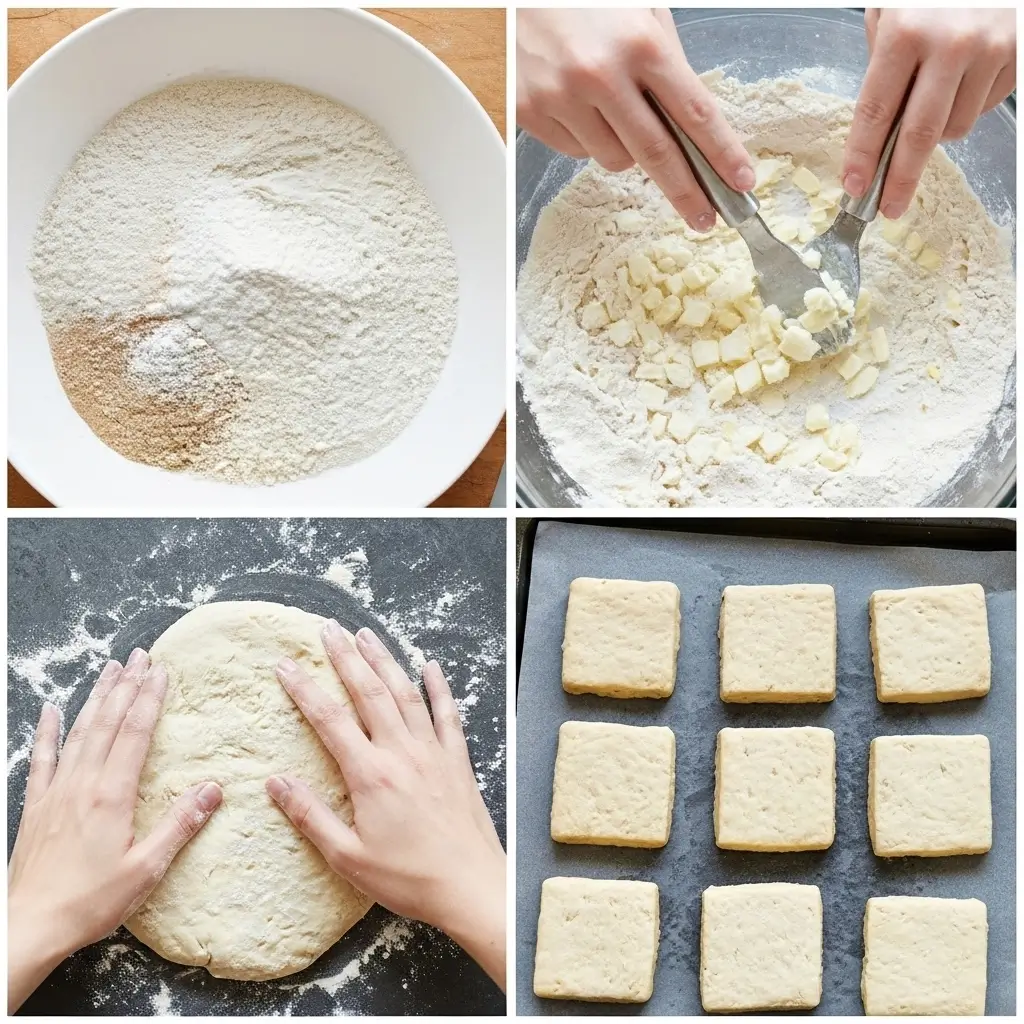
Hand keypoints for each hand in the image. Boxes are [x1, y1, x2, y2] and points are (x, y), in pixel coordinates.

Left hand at [7, 652, 221, 1013]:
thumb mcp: (147, 869)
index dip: (149, 698)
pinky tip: (50, 710)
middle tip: (140, 656)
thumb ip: (180, 825)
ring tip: (110, 669)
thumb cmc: (90, 902)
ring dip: (96, 697)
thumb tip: (214, 789)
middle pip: (107, 722)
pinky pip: (41, 759)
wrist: (28, 927)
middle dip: (126, 686)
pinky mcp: (36, 806)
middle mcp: (82, 784)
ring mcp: (55, 792)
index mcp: (112, 795)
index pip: (135, 733)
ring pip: (79, 732)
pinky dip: (47, 731)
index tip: (162, 671)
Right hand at [269, 622, 504, 990]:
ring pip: (405, 693)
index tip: (285, 665)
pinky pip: (447, 713)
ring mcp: (433, 752)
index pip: (329, 720)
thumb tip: (275, 782)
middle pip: (369, 692)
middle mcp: (402, 753)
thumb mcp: (347, 857)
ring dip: (384, 661)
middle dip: (346, 658)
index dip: (304, 690)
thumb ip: (310, 816)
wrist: (470, 886)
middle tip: (327, 629)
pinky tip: (430, 665)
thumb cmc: (407, 878)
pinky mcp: (457, 759)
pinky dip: (439, 687)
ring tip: (366, 635)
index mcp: (370, 775)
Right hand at [516, 7, 753, 229]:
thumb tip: (687, 119)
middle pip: (658, 154)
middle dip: (687, 191)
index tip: (740, 181)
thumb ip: (664, 59)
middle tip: (704, 217)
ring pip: (614, 159)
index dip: (722, 154)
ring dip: (624, 148)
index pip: (695, 114)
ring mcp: (562, 96)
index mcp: (640, 42)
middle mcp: (602, 73)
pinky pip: (576, 151)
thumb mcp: (637, 8)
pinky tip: (576, 103)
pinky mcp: (529, 112)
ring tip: (609, 108)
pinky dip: (586, 138)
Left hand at [843, 8, 1015, 218]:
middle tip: (887, 208)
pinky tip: (962, 81)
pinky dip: (966, 107)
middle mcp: (951, 44)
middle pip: (918, 136)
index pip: (875, 113)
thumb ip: (882, 59)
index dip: (863, 157)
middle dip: (899, 180)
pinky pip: (983, 108)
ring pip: (954, 128)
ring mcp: (991, 51)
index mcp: (907, 31)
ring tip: (931, 101)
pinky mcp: (1018, 55)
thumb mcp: (892, 7)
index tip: (853, 187)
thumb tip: (880, 120)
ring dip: (936, 132)